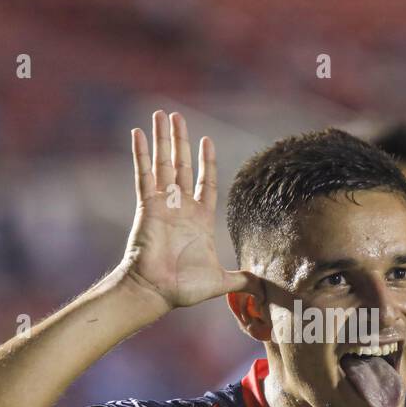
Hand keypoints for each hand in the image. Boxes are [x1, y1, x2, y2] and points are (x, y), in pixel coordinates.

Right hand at [120, 110, 256, 308]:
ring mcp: (163, 204)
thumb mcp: (221, 282)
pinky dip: (142, 153)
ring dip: (162, 139)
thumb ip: (242, 280)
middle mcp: (180, 207)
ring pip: (163, 163)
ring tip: (161, 114)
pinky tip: (140, 133)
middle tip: (177, 117)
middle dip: (180, 141)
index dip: (205, 162)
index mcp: (199, 219)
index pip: (204, 182)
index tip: (207, 140)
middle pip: (180, 165)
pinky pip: (144, 174)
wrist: (157, 292)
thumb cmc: (184, 289)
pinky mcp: (147, 206)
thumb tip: (265, 289)